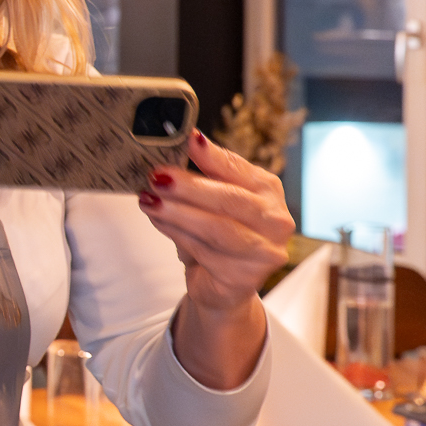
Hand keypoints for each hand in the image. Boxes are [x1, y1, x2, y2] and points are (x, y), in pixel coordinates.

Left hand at [138, 131, 294, 309]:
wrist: (220, 286)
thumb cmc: (216, 238)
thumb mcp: (211, 202)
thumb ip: (202, 177)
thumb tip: (177, 150)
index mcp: (269, 191)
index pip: (239, 168)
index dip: (212, 155)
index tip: (187, 140)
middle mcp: (275, 221)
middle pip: (231, 200)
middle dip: (190, 187)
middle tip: (157, 176)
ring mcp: (264, 252)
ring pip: (217, 228)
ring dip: (178, 212)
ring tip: (149, 201)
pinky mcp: (244, 277)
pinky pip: (205, 252)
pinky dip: (177, 234)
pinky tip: (158, 221)